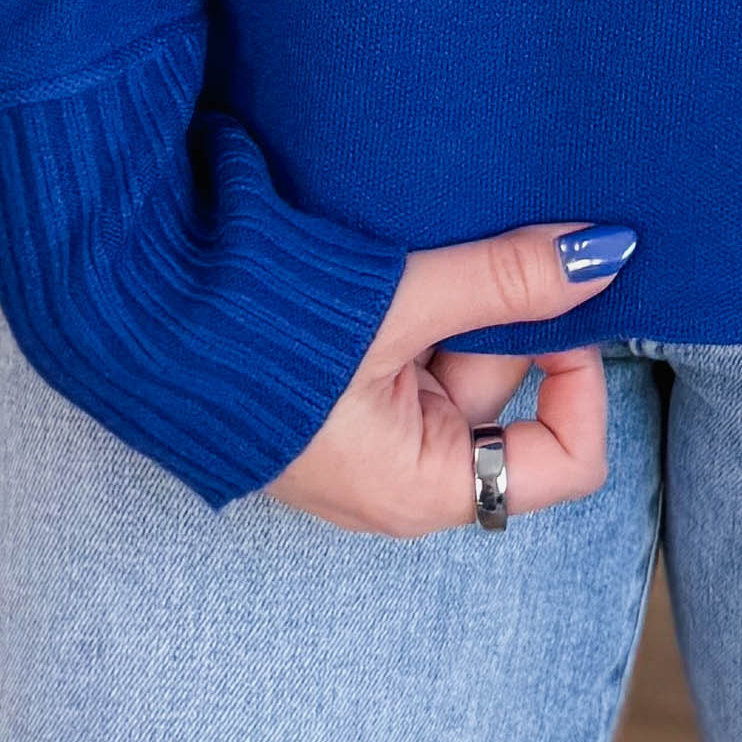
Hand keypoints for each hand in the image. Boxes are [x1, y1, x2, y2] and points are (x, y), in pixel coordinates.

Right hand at [268, 222, 632, 538]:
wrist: (133, 314)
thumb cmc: (260, 335)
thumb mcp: (399, 302)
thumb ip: (508, 278)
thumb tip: (608, 251)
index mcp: (422, 490)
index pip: (568, 460)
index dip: (580, 377)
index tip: (555, 304)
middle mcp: (398, 481)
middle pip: (502, 395)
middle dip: (495, 319)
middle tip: (457, 259)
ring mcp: (362, 442)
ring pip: (452, 363)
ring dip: (449, 302)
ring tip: (403, 255)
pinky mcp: (330, 404)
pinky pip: (405, 353)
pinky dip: (412, 305)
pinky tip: (380, 265)